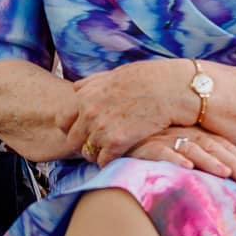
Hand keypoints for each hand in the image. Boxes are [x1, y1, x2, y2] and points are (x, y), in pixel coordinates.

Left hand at [69, 60, 188, 162]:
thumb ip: (92, 83)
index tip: (82, 131)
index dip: (71, 128)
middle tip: (97, 145)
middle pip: (73, 140)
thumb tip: (76, 89)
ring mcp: (101, 128)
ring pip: (88, 153)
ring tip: (110, 152)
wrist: (172, 89)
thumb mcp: (114, 74)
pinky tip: (119, 157)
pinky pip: (103, 161)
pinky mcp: (117, 142)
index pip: (62, 120)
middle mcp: (88, 112)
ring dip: (98, 154)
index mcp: (86, 95)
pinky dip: (110, 162)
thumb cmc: (147, 78)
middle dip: (83, 144)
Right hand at [126, 126, 235, 184]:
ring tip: (225, 174)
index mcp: (190, 131)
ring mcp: (160, 137)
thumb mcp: (175, 150)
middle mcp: (179, 132)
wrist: (112, 133)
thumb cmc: (146, 146)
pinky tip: (187, 168)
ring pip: (191, 147)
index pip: (220, 144)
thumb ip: (198, 159)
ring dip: (209, 161)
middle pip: (212, 146)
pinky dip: (174, 158)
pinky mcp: (140, 144)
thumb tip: (228, 179)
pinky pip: (160, 151)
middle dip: (233, 162)